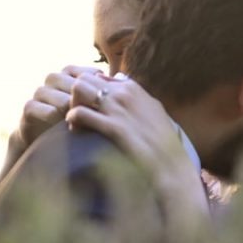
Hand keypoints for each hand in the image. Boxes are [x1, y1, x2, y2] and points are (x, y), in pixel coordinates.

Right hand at [16, 65, 102, 150]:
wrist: (54, 152)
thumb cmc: (80, 129)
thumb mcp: (93, 111)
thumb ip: (103, 94)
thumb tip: (124, 78)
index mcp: (66, 82)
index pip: (75, 70)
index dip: (87, 75)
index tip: (103, 85)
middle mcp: (50, 87)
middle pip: (58, 77)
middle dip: (73, 87)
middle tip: (89, 100)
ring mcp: (37, 100)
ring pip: (44, 90)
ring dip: (60, 100)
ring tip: (75, 111)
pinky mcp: (26, 114)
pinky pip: (31, 107)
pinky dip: (44, 111)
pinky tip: (57, 118)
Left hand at [66, 73, 187, 180]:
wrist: (170, 165)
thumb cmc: (161, 142)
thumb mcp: (152, 110)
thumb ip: (135, 97)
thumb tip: (120, 85)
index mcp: (132, 88)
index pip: (96, 77)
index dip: (87, 92)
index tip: (86, 108)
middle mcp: (123, 93)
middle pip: (84, 80)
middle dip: (75, 96)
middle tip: (76, 115)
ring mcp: (118, 108)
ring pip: (78, 90)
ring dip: (72, 104)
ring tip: (74, 122)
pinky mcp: (113, 126)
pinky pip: (80, 113)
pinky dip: (73, 120)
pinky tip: (75, 130)